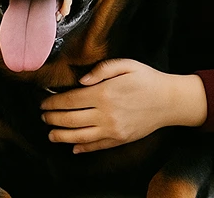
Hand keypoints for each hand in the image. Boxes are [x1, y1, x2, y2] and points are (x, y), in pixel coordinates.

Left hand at [40, 59, 206, 152]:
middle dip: (52, 118)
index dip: (53, 102)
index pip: (70, 100)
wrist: (170, 101)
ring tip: (50, 134)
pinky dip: (81, 148)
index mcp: (105, 93)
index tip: (44, 102)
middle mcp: (105, 114)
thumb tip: (81, 80)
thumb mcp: (127, 64)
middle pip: (69, 119)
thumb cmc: (148, 79)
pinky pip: (96, 146)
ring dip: (60, 136)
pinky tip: (72, 147)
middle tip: (43, 116)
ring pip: (78, 137)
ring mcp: (112, 129)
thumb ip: (102, 68)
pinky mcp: (119, 139)